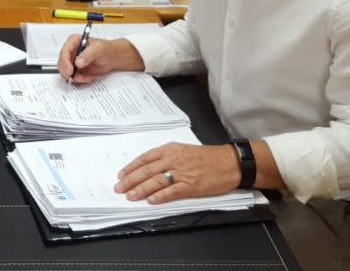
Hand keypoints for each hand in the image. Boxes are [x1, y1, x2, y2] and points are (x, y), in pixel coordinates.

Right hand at [57, 37, 142, 82]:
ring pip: (65, 71)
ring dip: (74, 77)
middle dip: (66, 71)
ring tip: (85, 78)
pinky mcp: (76, 69)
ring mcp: (72, 61)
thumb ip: (88, 54)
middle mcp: (71, 51)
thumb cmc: (106, 49)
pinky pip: (72, 77)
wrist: (112, 57)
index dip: (64, 62)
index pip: (64, 51)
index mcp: (73, 41)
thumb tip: (78, 62)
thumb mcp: (98, 49)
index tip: (70, 70)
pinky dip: (78, 80)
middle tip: (73, 77)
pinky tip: (87, 78)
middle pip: (61, 62)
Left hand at [114, 143, 239, 203]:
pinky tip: (151, 200)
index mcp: (170, 150)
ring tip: (130, 196)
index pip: (145, 158)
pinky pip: (173, 191)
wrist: (230, 162)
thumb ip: (167, 158)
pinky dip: (161, 196)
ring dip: (141, 189)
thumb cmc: (208, 157)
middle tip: (119, 188)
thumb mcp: (184, 151)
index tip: (121, 175)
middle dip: (130, 180)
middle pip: (147, 170)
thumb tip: (148, 168)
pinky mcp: (192, 185)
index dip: (131, 167)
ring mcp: (183, 173)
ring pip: (156, 181)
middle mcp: (174, 159)